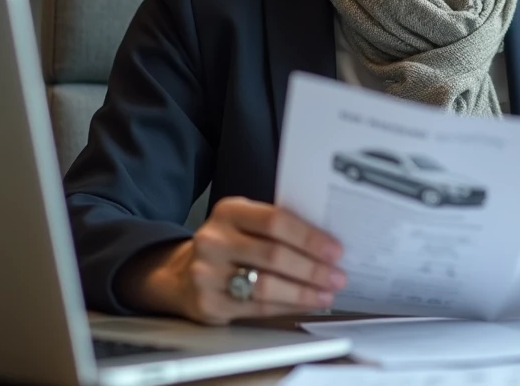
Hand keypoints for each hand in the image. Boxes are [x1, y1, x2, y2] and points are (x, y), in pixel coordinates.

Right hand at [119, 197, 345, 325]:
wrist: (182, 274)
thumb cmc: (229, 245)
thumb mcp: (244, 223)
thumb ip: (277, 226)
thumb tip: (326, 243)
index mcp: (229, 211)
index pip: (275, 220)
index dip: (309, 237)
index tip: (335, 249)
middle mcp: (214, 239)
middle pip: (274, 255)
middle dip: (312, 268)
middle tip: (337, 275)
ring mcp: (207, 273)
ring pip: (266, 286)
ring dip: (304, 292)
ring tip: (326, 293)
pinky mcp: (208, 303)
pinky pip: (256, 308)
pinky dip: (286, 307)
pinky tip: (304, 304)